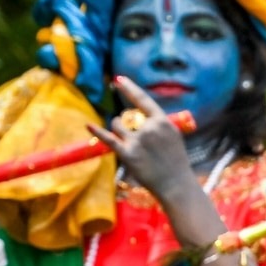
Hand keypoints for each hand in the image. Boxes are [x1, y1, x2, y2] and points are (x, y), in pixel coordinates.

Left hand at [87, 76, 198, 200]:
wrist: (177, 185)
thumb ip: (157, 124)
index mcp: (163, 122)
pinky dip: (97, 131)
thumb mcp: (173, 137)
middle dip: (127, 123)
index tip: (118, 79)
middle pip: (127, 116)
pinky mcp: (127, 154)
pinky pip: (108, 138)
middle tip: (137, 139)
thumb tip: (137, 116)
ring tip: (128, 142)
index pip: (143, 100)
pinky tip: (88, 124)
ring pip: (117, 125)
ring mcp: (137, 141)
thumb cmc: (176, 162)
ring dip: (117, 130)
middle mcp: (149, 128)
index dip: (130, 88)